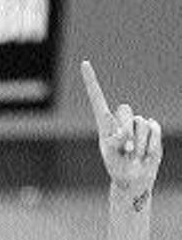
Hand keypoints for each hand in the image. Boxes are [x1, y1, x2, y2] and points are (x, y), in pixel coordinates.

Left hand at [81, 61, 161, 195]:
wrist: (134, 176)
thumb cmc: (117, 164)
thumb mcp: (111, 155)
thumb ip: (114, 142)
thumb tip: (125, 132)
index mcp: (104, 122)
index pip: (97, 97)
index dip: (91, 80)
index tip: (84, 63)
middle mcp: (119, 119)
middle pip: (125, 111)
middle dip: (126, 131)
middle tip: (125, 148)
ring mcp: (136, 123)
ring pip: (140, 123)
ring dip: (138, 142)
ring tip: (133, 152)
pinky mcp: (152, 128)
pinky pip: (154, 128)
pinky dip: (150, 144)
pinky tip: (145, 152)